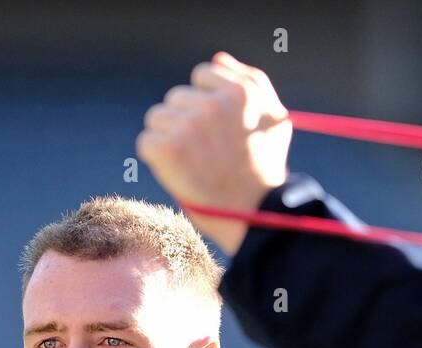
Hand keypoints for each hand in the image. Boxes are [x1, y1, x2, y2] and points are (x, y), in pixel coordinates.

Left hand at [137, 51, 292, 255]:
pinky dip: (156, 159)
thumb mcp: (274, 117)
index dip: (206, 103)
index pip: (202, 75)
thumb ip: (251, 81)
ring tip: (191, 163)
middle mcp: (214, 104)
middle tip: (204, 152)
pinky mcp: (168, 148)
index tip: (215, 130)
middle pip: (176, 97)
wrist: (255, 214)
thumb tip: (217, 59)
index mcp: (240, 91)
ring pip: (157, 118)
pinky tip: (177, 172)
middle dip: (185, 121)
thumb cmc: (265, 169)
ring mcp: (189, 126)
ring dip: (168, 138)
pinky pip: (147, 142)